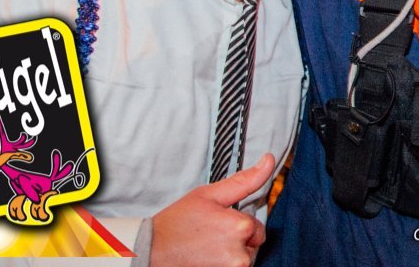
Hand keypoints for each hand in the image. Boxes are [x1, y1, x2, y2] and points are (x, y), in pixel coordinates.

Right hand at [149, 152, 274, 266]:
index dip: (235, 221)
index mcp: (241, 227)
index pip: (255, 225)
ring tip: (204, 248)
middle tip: (209, 235)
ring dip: (229, 254)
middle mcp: (240, 254)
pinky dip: (221, 264)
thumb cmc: (176, 224)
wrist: (149, 252)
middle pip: (251, 244)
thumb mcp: (209, 195)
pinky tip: (204, 259)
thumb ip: (244, 180)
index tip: (216, 223)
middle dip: (236, 239)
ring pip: (241, 259)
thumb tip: (269, 161)